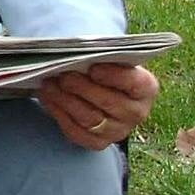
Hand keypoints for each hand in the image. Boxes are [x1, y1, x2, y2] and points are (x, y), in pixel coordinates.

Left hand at [39, 60, 157, 149]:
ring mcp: (119, 131)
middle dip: (81, 87)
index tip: (92, 68)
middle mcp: (137, 112)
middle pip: (108, 102)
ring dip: (65, 100)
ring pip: (89, 118)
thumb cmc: (104, 70)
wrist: (101, 92)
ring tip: (48, 84)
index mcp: (146, 87)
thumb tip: (77, 52)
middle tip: (62, 75)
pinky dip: (59, 114)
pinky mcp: (99, 142)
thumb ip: (100, 56)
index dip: (113, 76)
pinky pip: (77, 133)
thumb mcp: (109, 59)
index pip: (134, 82)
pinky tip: (48, 99)